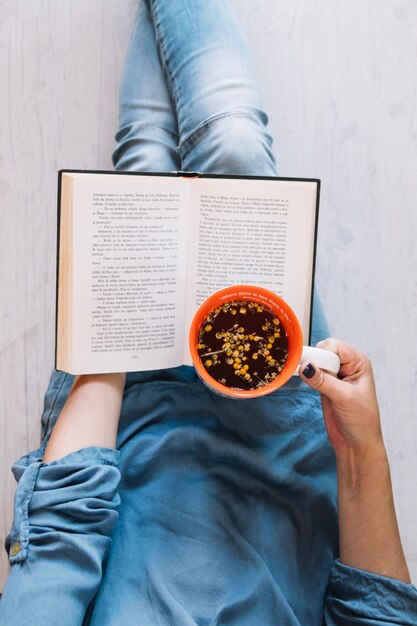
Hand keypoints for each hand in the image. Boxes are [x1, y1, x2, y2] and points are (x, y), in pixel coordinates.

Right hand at [299, 339, 382, 453]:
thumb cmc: (361, 422)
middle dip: (316, 360)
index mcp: (359, 363)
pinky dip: (307, 375)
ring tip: (314, 383)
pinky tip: (308, 381)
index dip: (324, 355)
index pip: (336, 346)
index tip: (316, 368)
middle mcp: (348, 366)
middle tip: (316, 377)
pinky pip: (312, 372)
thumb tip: (305, 365)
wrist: (356, 445)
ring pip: (316, 360)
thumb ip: (323, 380)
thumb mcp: (343, 398)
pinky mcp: (325, 384)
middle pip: (324, 350)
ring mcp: (336, 375)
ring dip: (310, 368)